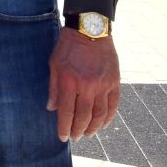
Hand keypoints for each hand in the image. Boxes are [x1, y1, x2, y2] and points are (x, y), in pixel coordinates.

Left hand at [46, 27, 120, 141]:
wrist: (90, 28)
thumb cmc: (68, 45)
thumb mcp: (54, 64)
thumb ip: (54, 88)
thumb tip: (52, 108)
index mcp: (69, 82)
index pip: (66, 113)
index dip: (64, 128)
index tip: (63, 137)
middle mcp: (87, 86)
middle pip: (84, 117)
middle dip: (78, 130)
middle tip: (75, 137)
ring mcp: (103, 84)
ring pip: (100, 114)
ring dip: (94, 128)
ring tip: (88, 134)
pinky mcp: (114, 81)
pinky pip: (113, 104)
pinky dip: (109, 117)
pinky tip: (104, 124)